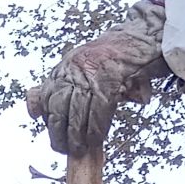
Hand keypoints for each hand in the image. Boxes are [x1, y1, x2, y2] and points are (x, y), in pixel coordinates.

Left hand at [24, 0, 167, 156]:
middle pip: (57, 107)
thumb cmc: (120, 54)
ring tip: (79, 150)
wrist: (148, 33)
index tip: (45, 127)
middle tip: (63, 148)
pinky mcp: (111, 79)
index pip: (45, 94)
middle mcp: (74, 68)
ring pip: (77, 112)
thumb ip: (67, 84)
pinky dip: (97, 129)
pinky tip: (96, 140)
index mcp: (67, 66)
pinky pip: (99, 111)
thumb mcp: (86, 64)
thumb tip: (37, 110)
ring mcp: (92, 73)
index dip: (43, 114)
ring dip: (76, 136)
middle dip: (58, 131)